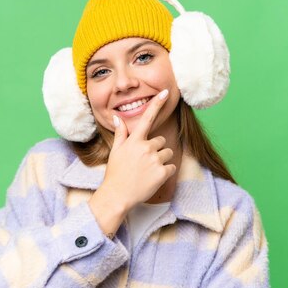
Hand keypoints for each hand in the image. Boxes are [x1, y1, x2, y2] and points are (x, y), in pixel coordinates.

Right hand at [89, 89, 175, 235]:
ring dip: (162, 161)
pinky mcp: (162, 173)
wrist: (117, 195)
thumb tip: (117, 117)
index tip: (167, 92)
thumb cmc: (115, 173)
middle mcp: (145, 147)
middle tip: (144, 163)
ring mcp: (155, 160)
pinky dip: (166, 172)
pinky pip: (172, 167)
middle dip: (156, 150)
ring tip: (148, 171)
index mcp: (134, 140)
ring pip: (168, 153)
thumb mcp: (115, 151)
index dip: (157, 104)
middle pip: (161, 141)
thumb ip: (120, 134)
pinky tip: (153, 178)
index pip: (147, 118)